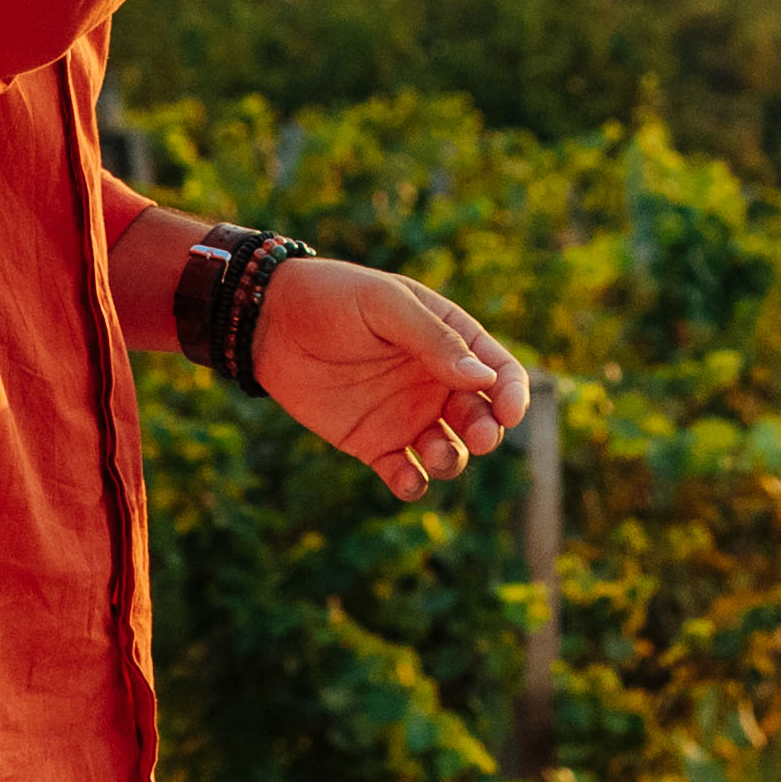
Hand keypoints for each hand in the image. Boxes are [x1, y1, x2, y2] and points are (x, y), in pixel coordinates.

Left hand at [252, 255, 530, 502]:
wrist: (267, 321)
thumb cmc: (331, 298)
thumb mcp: (385, 305)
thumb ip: (433, 339)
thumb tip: (484, 378)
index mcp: (449, 340)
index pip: (499, 371)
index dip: (513, 393)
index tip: (509, 411)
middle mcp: (435, 382)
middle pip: (481, 416)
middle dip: (489, 430)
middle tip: (481, 436)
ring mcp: (406, 415)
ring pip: (449, 451)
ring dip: (453, 459)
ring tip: (438, 453)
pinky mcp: (373, 443)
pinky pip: (405, 474)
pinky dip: (413, 483)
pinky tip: (406, 477)